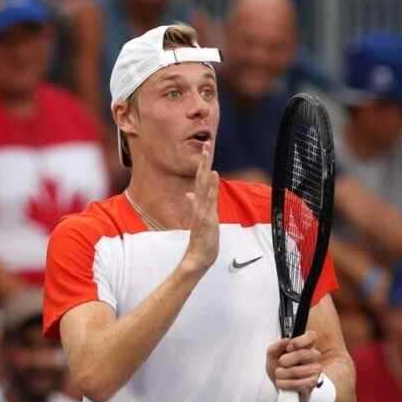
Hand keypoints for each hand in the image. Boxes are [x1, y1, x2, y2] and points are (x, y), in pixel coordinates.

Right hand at [181, 145, 219, 273]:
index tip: (205, 152)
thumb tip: (188, 194)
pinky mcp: (206, 217)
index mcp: (198, 204)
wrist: (198, 256)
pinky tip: (213, 173)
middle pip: (200, 179)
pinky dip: (211, 185)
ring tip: (207, 152)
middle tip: (206, 145)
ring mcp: (202, 210)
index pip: (200, 181)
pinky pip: (209, 198)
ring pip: (203, 184)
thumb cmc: (201, 239)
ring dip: (204, 167)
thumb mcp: (199, 219)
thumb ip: (194, 205)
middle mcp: (199, 204)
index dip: (202, 167)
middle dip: (203, 161)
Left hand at [266, 330, 322, 401]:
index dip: (301, 340)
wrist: (282, 388)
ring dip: (284, 373)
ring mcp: (314, 372)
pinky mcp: (312, 385)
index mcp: (304, 346)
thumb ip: (275, 347)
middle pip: (305, 353)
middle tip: (281, 363)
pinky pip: (300, 384)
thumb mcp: (272, 356)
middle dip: (288, 359)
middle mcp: (313, 357)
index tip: (289, 347)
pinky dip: (286, 384)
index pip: (312, 336)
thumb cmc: (280, 369)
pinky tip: (282, 383)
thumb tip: (285, 341)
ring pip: (301, 370)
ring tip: (279, 375)